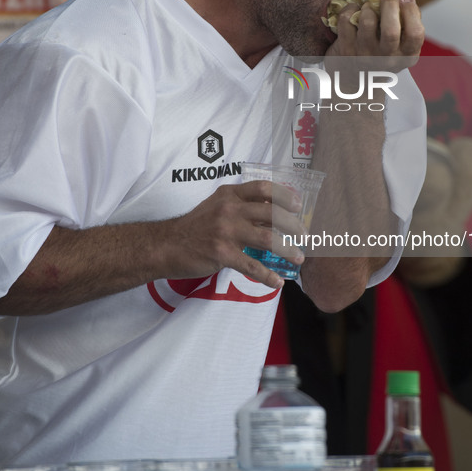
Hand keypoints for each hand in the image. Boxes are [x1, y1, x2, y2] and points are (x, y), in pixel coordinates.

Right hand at [166, 180, 306, 287]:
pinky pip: (252, 266)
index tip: (298, 205)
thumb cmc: (195, 226)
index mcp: (230, 194)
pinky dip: (268, 276)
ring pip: (268, 239)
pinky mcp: (222, 254)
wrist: (167, 245)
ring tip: (299, 258)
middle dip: (294, 226)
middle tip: (305, 236)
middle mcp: (229, 209)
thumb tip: (273, 212)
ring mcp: (226, 231)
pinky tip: (278, 282)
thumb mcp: (217, 205)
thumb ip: (241, 205)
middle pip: (272, 213)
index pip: (263, 188)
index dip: (284, 195)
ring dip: (288, 250)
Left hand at [326, 0, 423, 69]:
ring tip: (369, 6)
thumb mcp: (402, 46)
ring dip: (369, 7)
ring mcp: (365, 56)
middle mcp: (387, 59)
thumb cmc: (382, 55)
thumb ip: (408, 23)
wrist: (356, 80)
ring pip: (367, 22)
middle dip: (390, 6)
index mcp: (406, 56)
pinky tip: (354, 10)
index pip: (416, 34)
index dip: (411, 11)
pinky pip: (346, 20)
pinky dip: (350, 8)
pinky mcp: (346, 50)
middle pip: (390, 30)